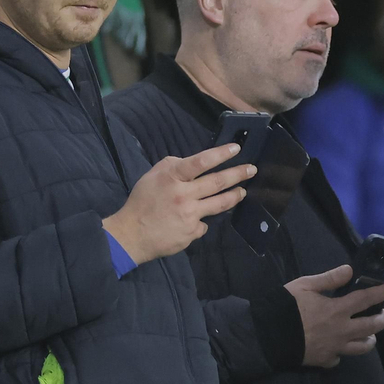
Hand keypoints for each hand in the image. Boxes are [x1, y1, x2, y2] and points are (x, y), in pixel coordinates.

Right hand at [103, 144, 254, 263]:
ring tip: (243, 191)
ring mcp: (190, 215)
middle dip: (238, 174)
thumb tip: (195, 163)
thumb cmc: (142, 201)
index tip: (236, 148)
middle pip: (218, 182)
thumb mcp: (152, 176)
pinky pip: (204, 223)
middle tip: (252, 169)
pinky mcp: (192, 232)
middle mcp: (183, 195)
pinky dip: (202, 220)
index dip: (221, 154)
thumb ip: (174, 166)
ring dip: (235, 196)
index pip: (201, 162)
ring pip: (220, 203)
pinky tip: (198, 220)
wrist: (131, 234)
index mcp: (172, 178)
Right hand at [285, 265, 383, 368]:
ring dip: (369, 340)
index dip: (382, 293)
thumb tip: (350, 269)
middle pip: (372, 327)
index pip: (367, 299)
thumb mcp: (305, 286)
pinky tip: (340, 348)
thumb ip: (329, 279)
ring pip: (362, 348)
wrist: (268, 336)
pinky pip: (340, 358)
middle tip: (382, 313)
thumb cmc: (285, 307)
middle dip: (382, 319)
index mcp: (337, 310)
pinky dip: (342, 352)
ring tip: (369, 334)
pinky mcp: (325, 360)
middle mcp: (342, 330)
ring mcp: (335, 348)